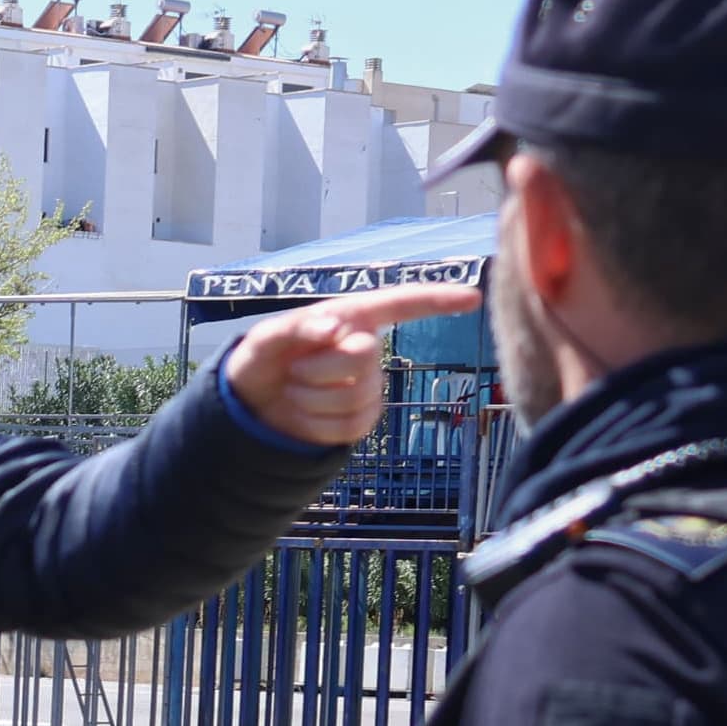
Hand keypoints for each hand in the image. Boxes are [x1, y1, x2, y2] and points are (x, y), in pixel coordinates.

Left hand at [221, 284, 482, 449]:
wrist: (253, 402)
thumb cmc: (261, 358)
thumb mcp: (266, 338)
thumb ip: (296, 328)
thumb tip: (335, 329)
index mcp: (352, 317)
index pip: (402, 304)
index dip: (437, 301)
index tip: (473, 298)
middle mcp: (366, 347)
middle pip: (364, 358)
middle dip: (320, 368)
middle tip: (293, 370)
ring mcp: (369, 384)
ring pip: (357, 397)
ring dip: (314, 399)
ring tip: (295, 389)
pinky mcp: (363, 418)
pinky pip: (352, 427)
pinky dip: (318, 424)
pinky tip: (304, 413)